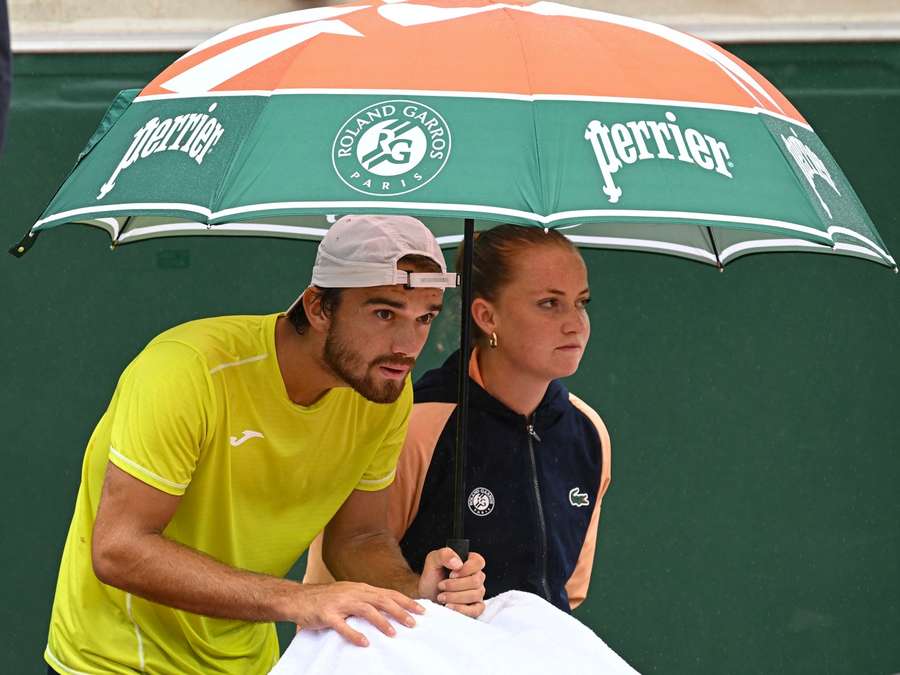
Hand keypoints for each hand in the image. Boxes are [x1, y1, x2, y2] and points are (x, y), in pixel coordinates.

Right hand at [292, 581, 424, 646]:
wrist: (297, 598)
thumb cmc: (325, 599)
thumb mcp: (349, 595)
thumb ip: (366, 600)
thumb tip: (388, 609)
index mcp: (360, 588)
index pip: (387, 593)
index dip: (405, 601)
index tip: (421, 610)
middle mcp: (352, 592)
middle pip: (381, 599)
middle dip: (399, 611)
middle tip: (413, 623)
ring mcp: (339, 603)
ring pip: (365, 610)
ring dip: (381, 622)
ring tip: (393, 634)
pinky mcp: (327, 615)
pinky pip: (342, 625)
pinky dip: (354, 634)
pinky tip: (364, 643)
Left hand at [417, 547, 485, 617]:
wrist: (426, 595)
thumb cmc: (432, 577)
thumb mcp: (433, 561)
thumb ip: (444, 555)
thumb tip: (458, 563)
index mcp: (469, 562)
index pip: (478, 562)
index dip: (466, 569)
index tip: (451, 574)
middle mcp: (476, 577)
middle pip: (476, 581)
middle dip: (455, 585)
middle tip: (441, 586)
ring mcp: (477, 593)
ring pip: (475, 595)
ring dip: (455, 597)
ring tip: (441, 596)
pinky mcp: (475, 607)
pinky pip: (476, 610)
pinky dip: (462, 609)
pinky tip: (450, 606)